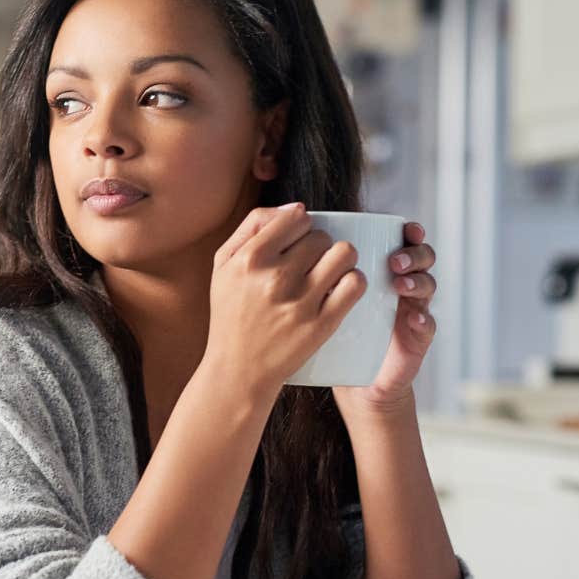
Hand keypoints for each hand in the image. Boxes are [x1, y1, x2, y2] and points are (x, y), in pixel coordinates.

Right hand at [202, 203, 366, 394]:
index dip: (300, 225)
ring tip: (330, 271)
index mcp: (250, 259)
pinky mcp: (322, 324)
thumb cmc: (231, 314)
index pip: (296, 217)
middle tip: (309, 263)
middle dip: (319, 246)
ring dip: (341, 259)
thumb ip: (252, 227)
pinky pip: (355, 285)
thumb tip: (296, 208)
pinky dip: (353, 281)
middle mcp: (275, 278)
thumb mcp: (223, 265)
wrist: (238, 370)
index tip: (297, 240)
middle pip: (321, 236)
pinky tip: (341, 288)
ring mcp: (301, 302)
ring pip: (344, 254)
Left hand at [333, 221, 436, 414]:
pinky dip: (424, 320)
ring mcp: (413, 310)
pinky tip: (414, 319)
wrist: (353, 380)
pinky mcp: (417, 339)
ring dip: (418, 281)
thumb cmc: (337, 334)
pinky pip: (429, 325)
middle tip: (394, 261)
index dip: (409, 232)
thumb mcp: (325, 299)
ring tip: (400, 284)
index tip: (402, 227)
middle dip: (413, 254)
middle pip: (423, 258)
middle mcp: (403, 286)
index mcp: (385, 271)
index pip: (403, 242)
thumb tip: (294, 242)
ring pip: (429, 286)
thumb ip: (317, 272)